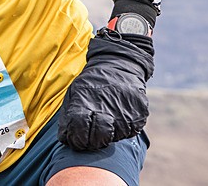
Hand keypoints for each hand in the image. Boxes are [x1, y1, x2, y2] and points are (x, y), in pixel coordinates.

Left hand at [57, 29, 153, 150]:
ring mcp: (125, 112)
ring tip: (107, 117)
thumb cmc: (93, 84)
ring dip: (110, 133)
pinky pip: (130, 132)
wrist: (119, 65)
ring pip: (115, 137)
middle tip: (92, 135)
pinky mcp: (140, 114)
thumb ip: (69, 117)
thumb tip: (67, 139)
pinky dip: (124, 128)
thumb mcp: (75, 93)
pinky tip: (120, 113)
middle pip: (97, 140)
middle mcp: (106, 108)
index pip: (79, 133)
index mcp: (85, 102)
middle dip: (92, 142)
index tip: (78, 138)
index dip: (77, 140)